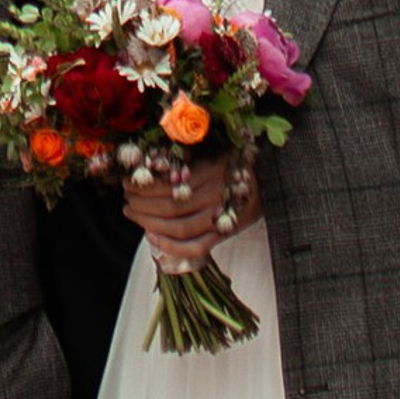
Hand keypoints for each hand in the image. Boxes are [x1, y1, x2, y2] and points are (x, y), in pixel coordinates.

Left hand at [123, 148, 260, 270]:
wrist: (274, 183)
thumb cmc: (239, 163)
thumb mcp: (217, 150)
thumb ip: (191, 158)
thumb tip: (151, 164)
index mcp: (214, 169)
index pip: (170, 182)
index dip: (144, 185)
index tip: (128, 181)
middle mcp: (217, 195)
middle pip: (170, 206)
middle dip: (141, 204)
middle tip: (126, 199)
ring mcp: (221, 218)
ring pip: (179, 227)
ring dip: (149, 223)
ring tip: (132, 213)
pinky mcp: (225, 235)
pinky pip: (196, 248)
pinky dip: (172, 247)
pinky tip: (153, 238)